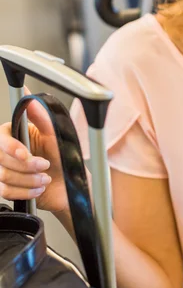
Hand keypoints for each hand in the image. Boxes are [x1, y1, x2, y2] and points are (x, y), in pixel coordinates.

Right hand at [0, 96, 67, 212]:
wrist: (70, 187)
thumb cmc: (65, 160)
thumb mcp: (56, 135)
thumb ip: (41, 116)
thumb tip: (28, 95)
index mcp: (18, 135)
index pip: (1, 138)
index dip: (11, 147)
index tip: (26, 154)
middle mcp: (9, 152)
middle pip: (1, 159)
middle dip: (27, 166)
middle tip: (45, 166)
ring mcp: (7, 170)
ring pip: (3, 176)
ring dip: (29, 180)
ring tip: (45, 179)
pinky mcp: (7, 188)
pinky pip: (5, 192)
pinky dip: (25, 192)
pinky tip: (39, 189)